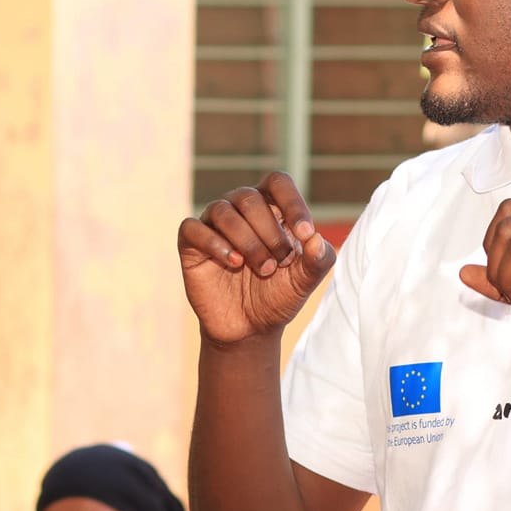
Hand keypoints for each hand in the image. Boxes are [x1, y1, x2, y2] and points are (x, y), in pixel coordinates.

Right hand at [178, 172, 337, 344]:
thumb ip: (319, 259)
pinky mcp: (191, 243)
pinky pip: (194, 228)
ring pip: (224, 212)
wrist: (249, 328)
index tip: (305, 234)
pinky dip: (215, 245)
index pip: (278, 182)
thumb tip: (315, 238)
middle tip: (279, 264)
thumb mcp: (305, 280)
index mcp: (270, 207)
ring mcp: (213, 224)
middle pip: (251, 199)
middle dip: (270, 234)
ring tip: (262, 269)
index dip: (293, 203)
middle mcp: (239, 208)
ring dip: (248, 242)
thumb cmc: (278, 295)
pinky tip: (233, 263)